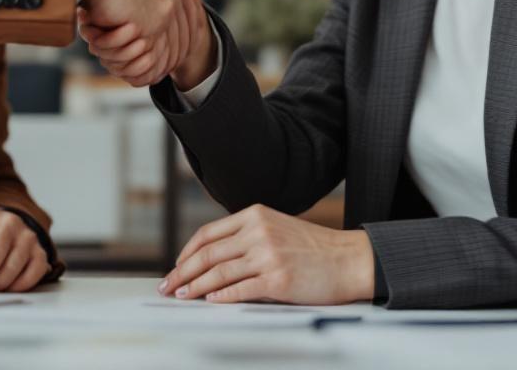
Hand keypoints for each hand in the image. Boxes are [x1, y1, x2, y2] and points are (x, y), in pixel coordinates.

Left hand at [157, 204, 374, 304]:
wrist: (349, 260)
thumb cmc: (314, 248)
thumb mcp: (277, 228)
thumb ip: (247, 236)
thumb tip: (212, 258)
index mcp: (255, 215)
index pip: (208, 233)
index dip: (187, 252)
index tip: (176, 267)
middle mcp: (258, 232)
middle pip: (207, 253)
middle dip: (182, 272)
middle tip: (168, 286)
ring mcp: (267, 255)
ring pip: (218, 272)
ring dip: (195, 287)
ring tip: (182, 296)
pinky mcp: (277, 280)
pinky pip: (239, 289)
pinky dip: (220, 297)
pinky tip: (209, 301)